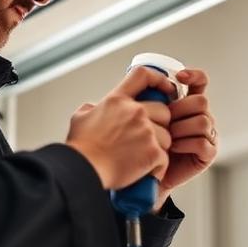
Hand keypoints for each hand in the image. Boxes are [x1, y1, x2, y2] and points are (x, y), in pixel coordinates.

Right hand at [65, 66, 175, 189]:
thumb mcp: (80, 119)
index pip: (142, 75)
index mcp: (117, 100)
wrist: (84, 171)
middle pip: (163, 110)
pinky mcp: (153, 151)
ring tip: (140, 159)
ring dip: (158, 148)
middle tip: (146, 139)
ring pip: (167, 136)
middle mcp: (134, 111)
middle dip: (160, 125)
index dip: (158, 78)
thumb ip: (93, 109)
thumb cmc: (81, 149)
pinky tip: (143, 171)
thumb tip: (95, 109)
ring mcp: (145, 131)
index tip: (166, 88)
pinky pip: (164, 158)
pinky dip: (156, 168)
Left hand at [153, 68, 217, 211]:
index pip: (200, 82)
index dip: (194, 75)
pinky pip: (202, 142)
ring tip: (166, 138)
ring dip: (180, 129)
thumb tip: (141, 74)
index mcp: (188, 104)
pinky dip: (185, 144)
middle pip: (201, 101)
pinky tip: (172, 149)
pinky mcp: (209, 154)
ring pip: (203, 121)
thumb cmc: (143, 144)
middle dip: (179, 110)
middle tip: (163, 121)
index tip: (180, 77)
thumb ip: (147, 97)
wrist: (145, 175)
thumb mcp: (144, 116)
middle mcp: (202, 116)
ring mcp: (208, 135)